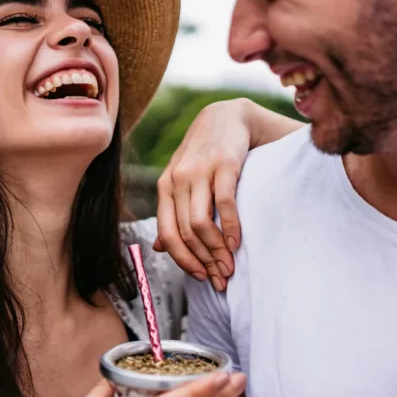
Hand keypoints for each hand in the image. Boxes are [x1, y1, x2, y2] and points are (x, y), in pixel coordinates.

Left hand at [154, 100, 251, 291]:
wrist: (227, 117)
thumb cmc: (205, 155)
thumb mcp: (183, 180)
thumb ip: (172, 212)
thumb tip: (159, 247)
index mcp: (165, 188)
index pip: (167, 235)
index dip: (183, 261)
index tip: (201, 277)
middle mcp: (178, 180)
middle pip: (185, 233)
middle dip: (204, 261)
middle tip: (221, 278)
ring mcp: (200, 171)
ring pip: (200, 223)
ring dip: (217, 250)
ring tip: (230, 265)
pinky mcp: (223, 165)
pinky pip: (224, 204)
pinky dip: (231, 228)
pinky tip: (237, 242)